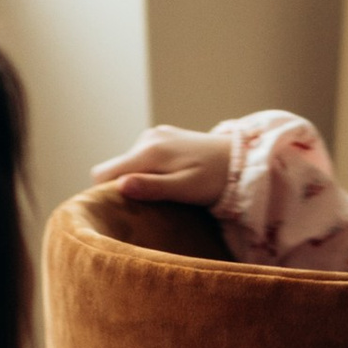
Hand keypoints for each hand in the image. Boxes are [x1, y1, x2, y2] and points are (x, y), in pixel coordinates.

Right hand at [91, 120, 235, 202]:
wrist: (244, 159)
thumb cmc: (218, 178)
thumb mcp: (187, 189)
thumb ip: (154, 187)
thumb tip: (121, 185)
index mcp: (148, 151)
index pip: (103, 173)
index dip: (105, 194)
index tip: (120, 211)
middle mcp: (147, 139)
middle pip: (116, 169)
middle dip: (124, 189)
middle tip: (146, 209)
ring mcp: (156, 136)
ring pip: (131, 164)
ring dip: (139, 181)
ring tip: (162, 197)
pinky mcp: (165, 137)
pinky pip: (145, 158)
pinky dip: (150, 172)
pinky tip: (171, 183)